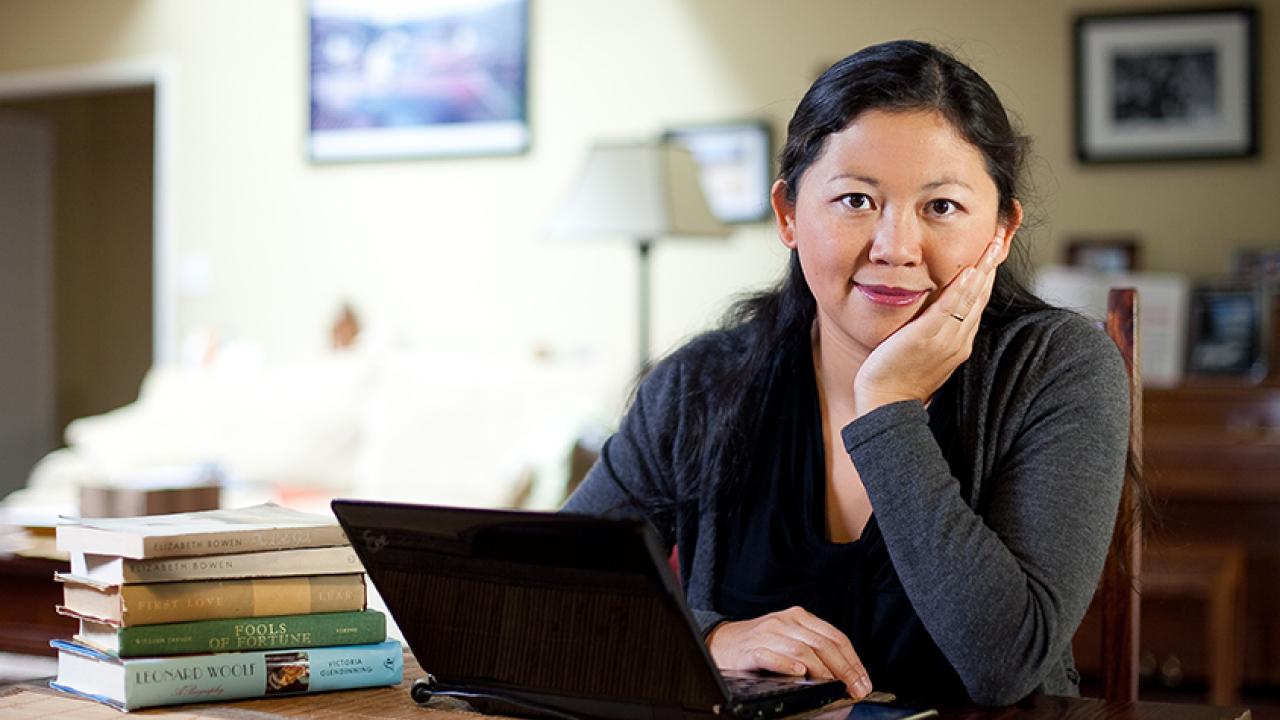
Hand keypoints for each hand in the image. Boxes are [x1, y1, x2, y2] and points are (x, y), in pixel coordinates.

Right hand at [706, 606, 872, 698]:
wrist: (720, 642)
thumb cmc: (759, 643)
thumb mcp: (789, 638)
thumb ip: (814, 649)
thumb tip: (846, 675)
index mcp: (799, 617)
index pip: (835, 637)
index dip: (853, 661)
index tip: (863, 681)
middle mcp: (785, 622)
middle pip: (823, 644)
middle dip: (844, 670)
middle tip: (855, 689)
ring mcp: (768, 634)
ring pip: (801, 650)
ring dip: (821, 671)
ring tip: (833, 687)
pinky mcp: (750, 649)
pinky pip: (771, 656)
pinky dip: (787, 666)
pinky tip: (798, 675)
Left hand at [854, 237, 1002, 416]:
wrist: (886, 404)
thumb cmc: (898, 377)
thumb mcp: (923, 350)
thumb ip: (933, 330)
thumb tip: (935, 309)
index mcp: (960, 341)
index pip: (978, 301)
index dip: (987, 274)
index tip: (994, 250)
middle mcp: (959, 339)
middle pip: (981, 295)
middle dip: (992, 264)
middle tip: (1002, 236)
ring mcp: (946, 339)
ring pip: (971, 299)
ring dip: (983, 269)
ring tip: (993, 243)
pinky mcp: (928, 337)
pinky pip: (949, 309)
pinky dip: (962, 289)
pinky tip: (970, 271)